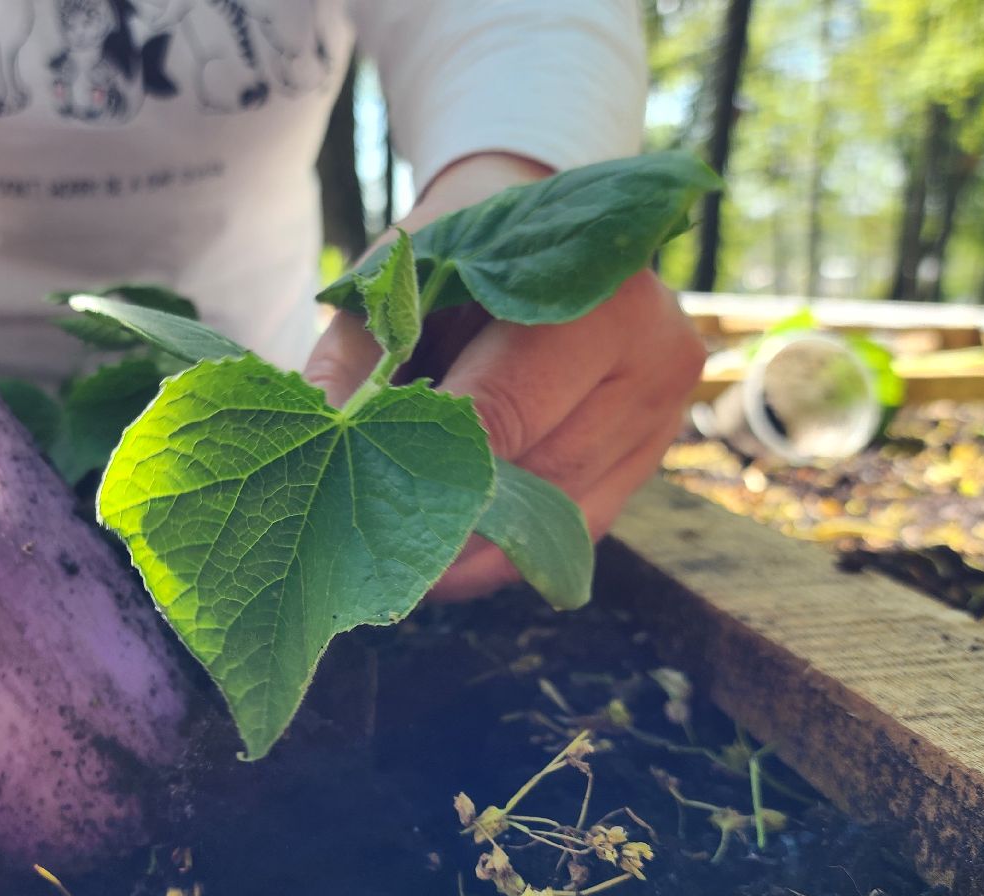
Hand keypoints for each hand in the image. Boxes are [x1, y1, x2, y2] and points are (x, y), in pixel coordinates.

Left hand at [305, 153, 706, 602]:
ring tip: (402, 574)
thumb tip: (318, 432)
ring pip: (562, 511)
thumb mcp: (400, 284)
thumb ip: (357, 356)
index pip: (504, 410)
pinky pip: (580, 524)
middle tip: (371, 562)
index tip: (362, 508)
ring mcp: (664, 413)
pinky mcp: (652, 456)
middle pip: (538, 471)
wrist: (549, 233)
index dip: (428, 464)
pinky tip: (452, 571)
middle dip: (452, 517)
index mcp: (596, 293)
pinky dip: (514, 552)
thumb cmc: (465, 254)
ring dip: (480, 548)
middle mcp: (653, 354)